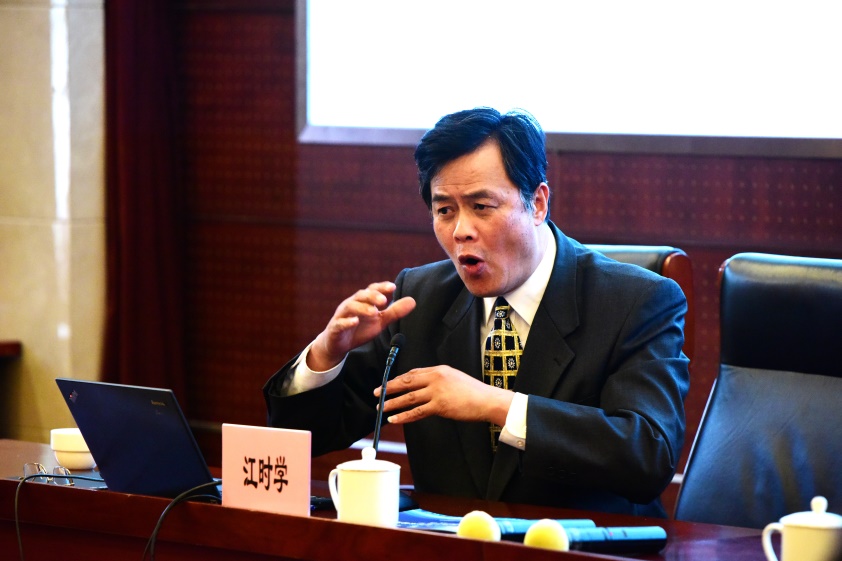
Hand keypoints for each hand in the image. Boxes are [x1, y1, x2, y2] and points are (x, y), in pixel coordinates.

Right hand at [307, 282, 415, 371]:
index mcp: (363, 301)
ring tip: (374, 312)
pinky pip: (339, 323)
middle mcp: (352, 304)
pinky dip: (347, 321)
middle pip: (361, 295)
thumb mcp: (380, 321)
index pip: (372, 290)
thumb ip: (395, 312)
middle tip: (384, 301)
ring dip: (362, 308)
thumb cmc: (360, 329)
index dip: (381, 287)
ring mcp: (342, 315)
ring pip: (350, 307)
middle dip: (372, 296)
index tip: (393, 287)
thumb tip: (413, 301)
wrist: (338, 345)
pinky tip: (355, 321)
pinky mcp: (335, 328)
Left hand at [375, 365, 513, 425]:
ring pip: (408, 397)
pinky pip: (417, 412)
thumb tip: (424, 387)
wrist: (487, 400)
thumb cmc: (473, 392)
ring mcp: (436, 392)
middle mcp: (435, 378)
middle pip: (406, 382)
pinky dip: (403, 416)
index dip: (399, 379)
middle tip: (377, 393)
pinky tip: (394, 419)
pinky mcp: (439, 406)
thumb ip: (439, 381)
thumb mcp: (454, 378)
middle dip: (389, 388)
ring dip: (392, 403)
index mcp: (439, 370)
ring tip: (380, 408)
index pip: (413, 373)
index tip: (389, 384)